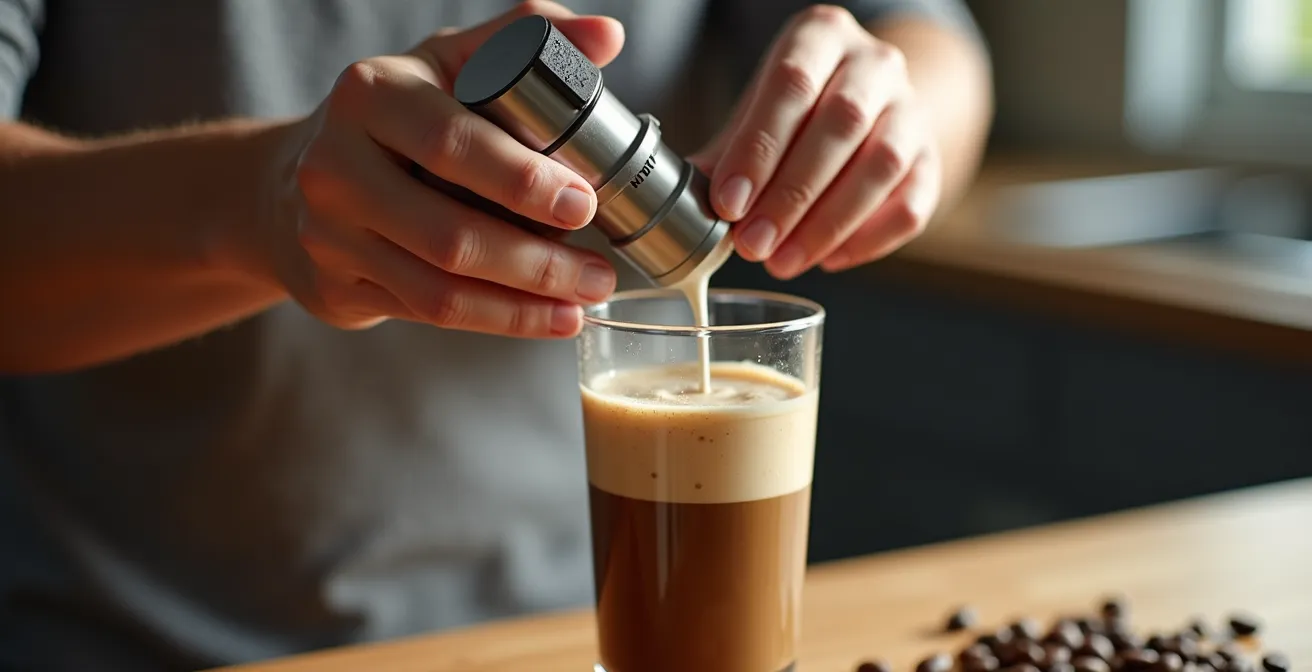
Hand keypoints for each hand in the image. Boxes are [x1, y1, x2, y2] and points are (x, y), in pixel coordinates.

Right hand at [270, 1, 623, 336]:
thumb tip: (608, 37)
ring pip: (438, 288)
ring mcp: (328, 233)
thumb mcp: (448, 61)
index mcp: (370, 94)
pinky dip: (494, 319)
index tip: (583, 203)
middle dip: (536, 262)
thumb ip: (525, 39)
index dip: (522, 181)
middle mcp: (336, 164)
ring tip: (582, 303)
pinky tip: (543, 317)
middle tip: (598, 273)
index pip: (451, 144)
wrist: (290, 180)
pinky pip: (427, 314)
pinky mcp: (335, 286)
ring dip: (522, 303)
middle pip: (448, 233)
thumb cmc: (394, 117)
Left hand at [691, 4, 940, 278]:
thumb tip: (682, 209)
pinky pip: (911, 204)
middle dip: (791, 194)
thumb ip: (724, 155)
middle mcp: (876, 64)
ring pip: (881, 167)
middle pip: (841, 125)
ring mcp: (912, 110)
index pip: (791, 85)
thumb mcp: (755, 113)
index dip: (759, 149)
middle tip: (753, 245)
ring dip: (828, 223)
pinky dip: (868, 240)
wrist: (868, 103)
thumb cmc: (796, 111)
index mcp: (821, 36)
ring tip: (782, 261)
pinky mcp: (932, 159)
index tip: (729, 204)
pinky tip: (827, 260)